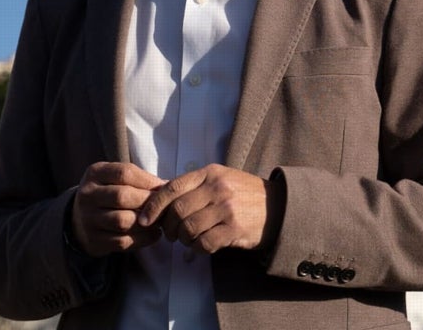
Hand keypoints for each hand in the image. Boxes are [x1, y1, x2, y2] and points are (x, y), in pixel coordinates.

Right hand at [70, 162, 164, 256]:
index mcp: (95, 173)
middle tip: (164, 205)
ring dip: (147, 222)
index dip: (148, 181)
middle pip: (122, 196)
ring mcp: (88, 219)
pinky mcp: (94, 240)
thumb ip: (140, 178)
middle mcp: (87, 195)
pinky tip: (154, 234)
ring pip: (122, 221)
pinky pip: (122, 241)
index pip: (124, 173)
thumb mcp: (117, 178)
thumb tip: (168, 185)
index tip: (164, 187)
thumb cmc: (110, 192)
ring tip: (160, 220)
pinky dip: (143, 239)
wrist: (81, 219)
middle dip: (148, 201)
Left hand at [138, 164, 282, 254]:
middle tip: (170, 234)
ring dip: (183, 239)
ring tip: (188, 239)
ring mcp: (227, 209)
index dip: (153, 206)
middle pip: (177, 212)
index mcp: (211, 173)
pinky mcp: (235, 229)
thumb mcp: (221, 179)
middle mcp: (218, 188)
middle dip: (168, 227)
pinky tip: (203, 245)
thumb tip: (157, 197)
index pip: (172, 188)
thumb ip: (193, 185)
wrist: (279, 205)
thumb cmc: (243, 193)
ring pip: (188, 229)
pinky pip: (204, 243)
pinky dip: (198, 248)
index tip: (143, 219)